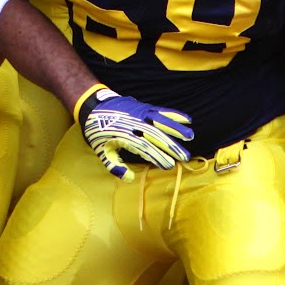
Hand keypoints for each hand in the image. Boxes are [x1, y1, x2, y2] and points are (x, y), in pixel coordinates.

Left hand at [76, 86, 193, 179]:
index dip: (158, 157)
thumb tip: (129, 178)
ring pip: (161, 121)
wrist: (93, 105)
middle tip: (185, 157)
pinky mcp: (144, 106)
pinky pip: (161, 111)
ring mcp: (140, 113)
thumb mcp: (101, 151)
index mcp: (124, 136)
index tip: (169, 165)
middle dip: (172, 147)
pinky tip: (187, 119)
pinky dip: (174, 115)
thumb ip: (114, 166)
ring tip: (190, 137)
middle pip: (156, 136)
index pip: (145, 148)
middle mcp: (134, 123)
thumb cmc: (98, 132)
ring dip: (177, 128)